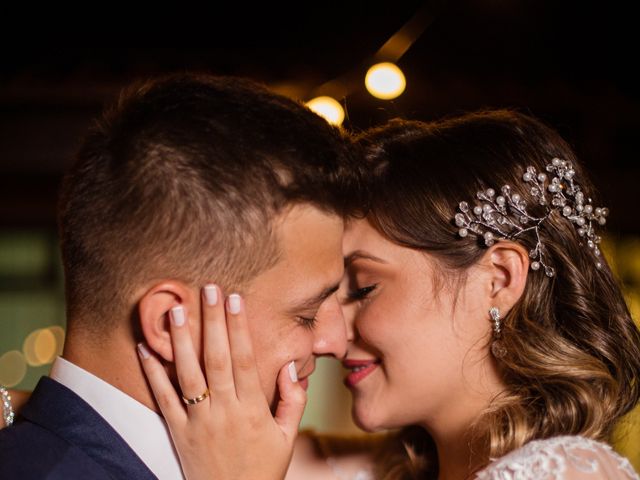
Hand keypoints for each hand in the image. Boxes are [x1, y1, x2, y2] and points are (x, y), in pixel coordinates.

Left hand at [138, 285, 306, 479]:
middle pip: (217, 359)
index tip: (237, 299)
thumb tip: (291, 366)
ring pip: (188, 374)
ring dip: (181, 340)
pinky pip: (163, 400)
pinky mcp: (178, 432)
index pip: (246, 360)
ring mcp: (198, 421)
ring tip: (176, 310)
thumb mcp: (288, 437)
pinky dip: (152, 374)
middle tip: (210, 289)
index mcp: (252, 409)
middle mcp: (224, 411)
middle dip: (213, 322)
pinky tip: (144, 349)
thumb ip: (293, 400)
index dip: (240, 328)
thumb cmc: (263, 469)